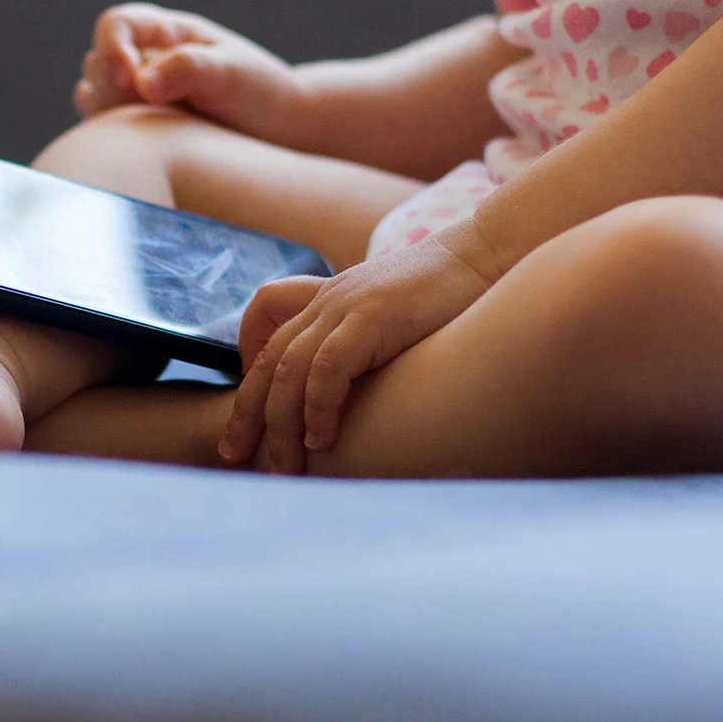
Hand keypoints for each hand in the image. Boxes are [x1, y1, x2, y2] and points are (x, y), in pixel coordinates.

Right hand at [74, 3, 304, 139]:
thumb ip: (189, 69)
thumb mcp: (231, 73)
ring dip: (112, 114)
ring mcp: (133, 94)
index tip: (130, 79)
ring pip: (92, 96)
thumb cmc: (258, 93)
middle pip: (97, 64)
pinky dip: (113, 137)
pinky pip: (100, 129)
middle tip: (156, 112)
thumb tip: (141, 84)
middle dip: (115, 88)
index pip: (116, 24)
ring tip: (161, 129)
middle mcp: (142, 59)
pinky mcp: (132, 127)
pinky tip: (149, 149)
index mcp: (166, 32)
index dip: (113, 48)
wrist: (275, 132)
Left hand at [219, 229, 497, 473]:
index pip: (266, 318)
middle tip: (232, 455)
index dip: (247, 358)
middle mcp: (329, 300)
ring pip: (288, 371)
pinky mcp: (372, 317)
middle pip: (267, 360)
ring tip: (284, 465)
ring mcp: (347, 306)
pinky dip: (319, 408)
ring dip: (281, 425)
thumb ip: (370, 343)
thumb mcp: (397, 316)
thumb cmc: (453, 295)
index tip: (251, 398)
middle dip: (246, 413)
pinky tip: (323, 440)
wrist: (490, 256)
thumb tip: (365, 388)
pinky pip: (327, 369)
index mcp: (332, 297)